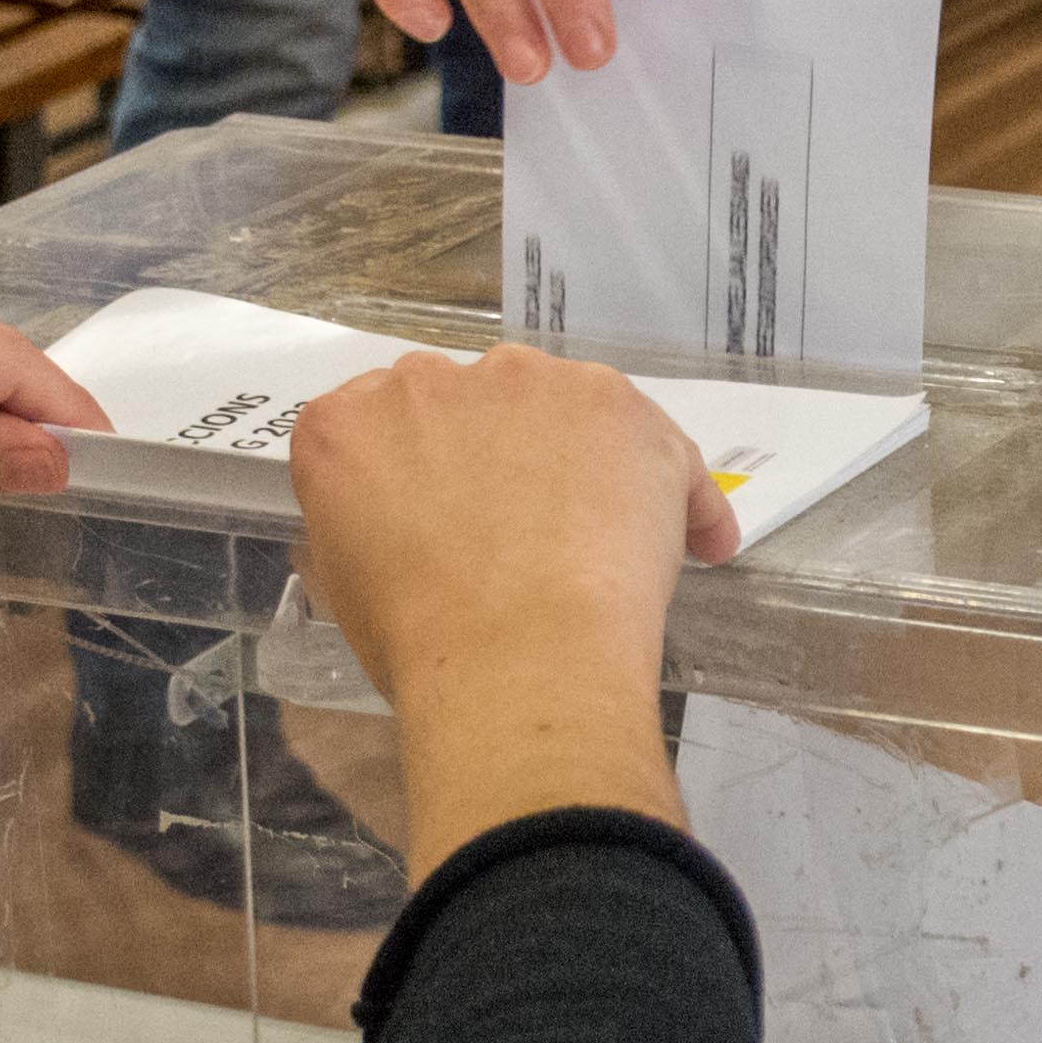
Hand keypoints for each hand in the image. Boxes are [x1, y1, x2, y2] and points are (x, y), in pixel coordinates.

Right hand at [285, 344, 731, 858]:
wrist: (519, 659)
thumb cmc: (421, 645)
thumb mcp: (347, 587)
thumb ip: (361, 526)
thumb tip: (392, 528)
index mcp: (345, 426)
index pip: (378, 423)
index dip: (420, 468)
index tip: (448, 509)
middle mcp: (428, 382)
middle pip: (468, 402)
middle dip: (495, 453)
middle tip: (521, 532)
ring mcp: (525, 383)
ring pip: (559, 407)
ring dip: (579, 458)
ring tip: (602, 542)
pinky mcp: (613, 403)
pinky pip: (656, 444)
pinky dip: (676, 494)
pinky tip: (696, 544)